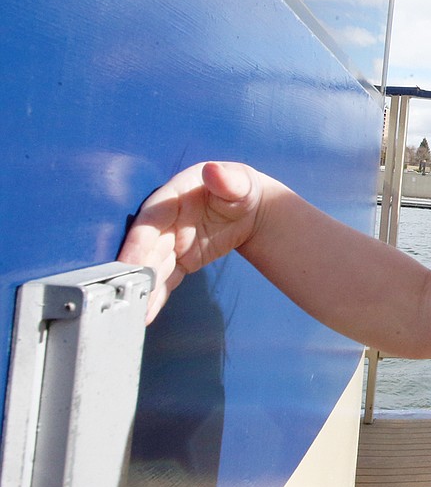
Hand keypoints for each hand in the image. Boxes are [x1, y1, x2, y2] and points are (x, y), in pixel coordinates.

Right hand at [117, 162, 264, 322]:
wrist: (251, 210)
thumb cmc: (241, 188)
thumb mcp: (239, 182)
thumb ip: (228, 179)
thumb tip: (214, 171)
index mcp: (174, 196)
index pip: (150, 220)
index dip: (138, 240)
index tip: (128, 261)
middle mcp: (166, 220)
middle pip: (146, 248)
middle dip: (135, 272)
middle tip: (124, 294)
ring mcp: (171, 241)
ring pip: (153, 268)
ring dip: (142, 289)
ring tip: (132, 312)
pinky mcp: (179, 260)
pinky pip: (165, 279)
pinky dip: (156, 296)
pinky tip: (146, 315)